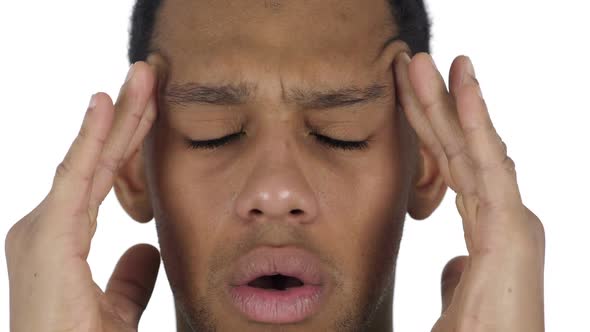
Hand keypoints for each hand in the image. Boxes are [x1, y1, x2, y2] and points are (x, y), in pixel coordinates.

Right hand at [5, 62, 159, 330]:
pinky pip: (77, 176)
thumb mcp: (116, 308)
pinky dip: (93, 138)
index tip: (153, 108)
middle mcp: (47, 226)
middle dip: (126, 116)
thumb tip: (146, 249)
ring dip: (118, 115)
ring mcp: (43, 228)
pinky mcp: (48, 235)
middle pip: (97, 160)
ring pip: (90, 159)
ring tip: (142, 75)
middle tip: (149, 75)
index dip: (129, 141)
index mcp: (63, 239)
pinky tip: (107, 104)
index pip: (104, 177)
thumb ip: (129, 278)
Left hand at [395, 52, 545, 331]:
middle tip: (416, 64)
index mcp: (488, 232)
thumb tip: (452, 260)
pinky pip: (488, 164)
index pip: (452, 168)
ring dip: (456, 100)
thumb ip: (458, 275)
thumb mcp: (460, 298)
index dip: (430, 131)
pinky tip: (464, 86)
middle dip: (437, 105)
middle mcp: (503, 218)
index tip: (408, 99)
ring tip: (438, 60)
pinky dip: (476, 122)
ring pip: (476, 148)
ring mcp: (511, 220)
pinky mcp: (513, 227)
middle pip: (461, 151)